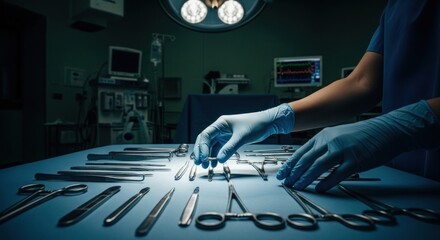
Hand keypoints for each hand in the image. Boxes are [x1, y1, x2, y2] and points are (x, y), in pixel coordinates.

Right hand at [193, 104, 294, 167]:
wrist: (267, 124)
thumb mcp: (242, 137)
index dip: (202, 147)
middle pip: (205, 141)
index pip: (206, 135)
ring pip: (211, 146)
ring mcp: (224, 135)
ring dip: (208, 155)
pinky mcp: (229, 140)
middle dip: (202, 152)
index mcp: (220, 124)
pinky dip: (216, 156)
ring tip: (207, 166)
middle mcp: (220, 129)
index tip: (203, 158)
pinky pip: (219, 149)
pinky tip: (216, 163)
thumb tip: (219, 159)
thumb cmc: (255, 125)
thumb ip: (230, 148)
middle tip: (200, 163)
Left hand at [277, 100, 439, 191]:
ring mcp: (343, 150)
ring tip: (297, 187)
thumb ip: (324, 145)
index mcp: (324, 135)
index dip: (291, 164)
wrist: (388, 130)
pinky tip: (319, 189)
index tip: (283, 173)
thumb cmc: (364, 135)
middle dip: (294, 173)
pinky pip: (336, 174)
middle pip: (306, 160)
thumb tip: (310, 161)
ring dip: (305, 178)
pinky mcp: (355, 160)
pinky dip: (326, 183)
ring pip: (317, 167)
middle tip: (286, 183)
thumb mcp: (339, 135)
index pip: (302, 151)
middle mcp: (331, 141)